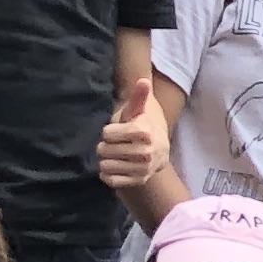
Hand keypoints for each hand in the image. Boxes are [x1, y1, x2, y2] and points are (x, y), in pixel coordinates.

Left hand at [95, 76, 166, 190]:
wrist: (159, 151)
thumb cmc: (140, 127)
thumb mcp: (138, 111)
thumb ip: (138, 97)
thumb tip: (143, 80)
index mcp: (144, 131)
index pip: (106, 134)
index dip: (108, 132)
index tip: (117, 131)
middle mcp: (146, 151)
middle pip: (104, 150)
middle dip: (105, 147)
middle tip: (115, 145)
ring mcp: (143, 168)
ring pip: (105, 165)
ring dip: (106, 161)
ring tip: (115, 156)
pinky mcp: (138, 181)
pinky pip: (111, 180)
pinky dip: (109, 174)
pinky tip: (116, 167)